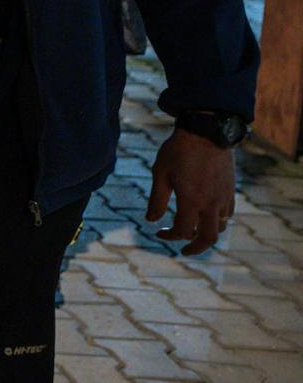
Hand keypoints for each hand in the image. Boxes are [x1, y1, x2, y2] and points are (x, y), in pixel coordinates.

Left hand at [147, 129, 236, 255]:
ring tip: (193, 230)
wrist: (206, 132)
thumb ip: (156, 200)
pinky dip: (216, 221)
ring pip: (220, 227)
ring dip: (206, 233)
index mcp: (191, 200)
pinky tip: (204, 215)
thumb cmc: (178, 151)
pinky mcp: (230, 191)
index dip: (169, 236)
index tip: (159, 232)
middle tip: (184, 250)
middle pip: (208, 238)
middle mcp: (211, 203)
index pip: (182, 231)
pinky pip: (227, 215)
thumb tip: (151, 221)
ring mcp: (223, 198)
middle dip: (195, 248)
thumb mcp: (160, 173)